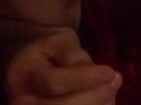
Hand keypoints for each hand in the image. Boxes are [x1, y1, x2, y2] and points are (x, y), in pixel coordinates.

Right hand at [4, 28, 122, 103]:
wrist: (30, 67)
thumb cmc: (47, 52)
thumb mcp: (58, 42)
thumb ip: (75, 57)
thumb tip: (102, 76)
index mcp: (23, 76)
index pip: (53, 83)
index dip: (84, 79)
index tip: (110, 71)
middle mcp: (23, 103)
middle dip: (95, 97)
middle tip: (116, 81)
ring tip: (111, 93)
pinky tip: (105, 104)